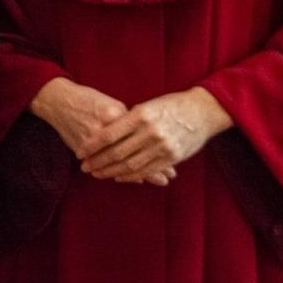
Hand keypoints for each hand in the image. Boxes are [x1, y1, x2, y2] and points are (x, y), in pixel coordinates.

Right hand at [31, 78, 175, 185]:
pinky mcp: (82, 146)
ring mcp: (93, 139)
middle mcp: (107, 127)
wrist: (58, 99)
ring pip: (118, 161)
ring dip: (135, 173)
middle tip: (165, 179)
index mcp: (118, 114)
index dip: (157, 152)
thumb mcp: (111, 104)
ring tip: (149, 181)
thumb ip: (128, 120)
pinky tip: (124, 177)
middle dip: (151, 168)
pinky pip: (104, 163)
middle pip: (133, 153)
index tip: (170, 165)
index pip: (142, 138)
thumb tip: (148, 137)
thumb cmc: (88, 99)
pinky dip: (114, 171)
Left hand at [78, 87, 232, 182]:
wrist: (203, 111)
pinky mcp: (172, 157)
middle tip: (84, 167)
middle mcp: (151, 131)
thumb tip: (105, 132)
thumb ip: (128, 119)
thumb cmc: (171, 105)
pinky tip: (118, 176)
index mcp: (141, 115)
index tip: (80, 151)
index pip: (109, 133)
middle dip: (98, 161)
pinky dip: (131, 176)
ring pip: (130, 164)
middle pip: (117, 152)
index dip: (92, 145)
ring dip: (111, 171)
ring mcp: (162, 146)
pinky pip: (147, 170)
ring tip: (97, 174)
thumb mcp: (147, 106)